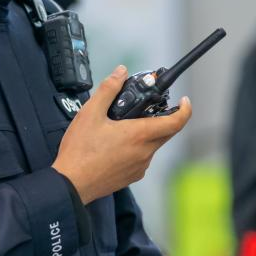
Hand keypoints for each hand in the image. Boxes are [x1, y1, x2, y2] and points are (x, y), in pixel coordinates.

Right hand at [53, 66, 192, 203]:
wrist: (70, 184)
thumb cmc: (80, 151)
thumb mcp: (90, 113)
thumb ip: (108, 89)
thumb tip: (121, 72)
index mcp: (139, 135)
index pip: (176, 122)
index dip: (185, 110)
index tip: (184, 101)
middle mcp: (145, 153)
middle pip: (165, 132)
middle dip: (162, 118)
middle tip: (147, 108)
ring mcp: (140, 167)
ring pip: (152, 145)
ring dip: (146, 133)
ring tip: (123, 126)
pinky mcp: (132, 176)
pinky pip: (142, 158)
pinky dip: (137, 147)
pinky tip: (116, 144)